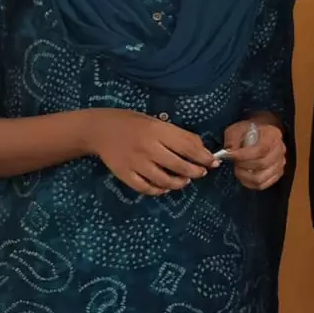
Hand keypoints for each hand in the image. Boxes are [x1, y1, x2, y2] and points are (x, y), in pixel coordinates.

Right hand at [83, 108, 217, 195]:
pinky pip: (145, 188)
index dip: (204, 157)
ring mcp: (135, 163)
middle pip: (179, 166)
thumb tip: (201, 149)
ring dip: (179, 183)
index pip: (188, 147)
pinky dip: (158, 190)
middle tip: (200, 173)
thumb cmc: (133, 123)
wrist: (99, 128)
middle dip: (195, 172)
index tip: (213, 162)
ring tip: (184, 181)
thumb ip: (178, 134)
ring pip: (164, 181)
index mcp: (157, 131)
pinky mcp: (124, 174)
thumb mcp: (157, 122)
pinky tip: (164, 188)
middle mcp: (148, 147)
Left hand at [221, 116, 286, 190]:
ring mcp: (280, 163)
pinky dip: (250, 183)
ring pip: (261, 178)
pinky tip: (244, 176)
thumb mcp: (237, 129)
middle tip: (234, 162)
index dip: (243, 156)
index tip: (229, 156)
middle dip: (243, 166)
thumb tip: (227, 153)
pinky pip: (263, 184)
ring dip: (245, 176)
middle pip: (262, 164)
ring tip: (238, 169)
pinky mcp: (277, 174)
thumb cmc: (249, 130)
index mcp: (272, 135)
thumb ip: (231, 140)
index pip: (260, 150)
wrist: (262, 133)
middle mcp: (280, 150)